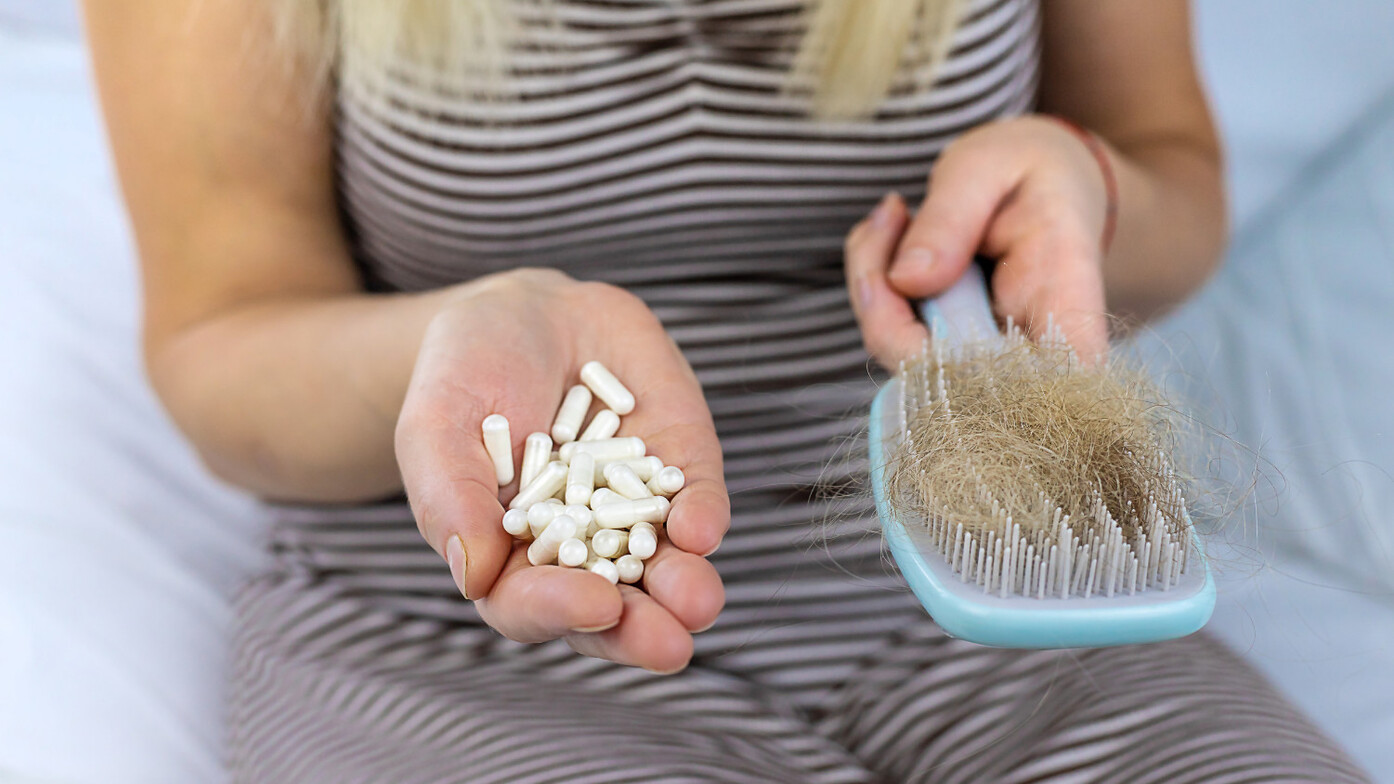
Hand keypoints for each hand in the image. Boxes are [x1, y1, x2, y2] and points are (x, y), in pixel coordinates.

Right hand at [395, 269, 727, 672]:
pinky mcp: (681, 464)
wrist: (525, 312)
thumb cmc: (464, 376)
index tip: (592, 605)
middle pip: (612, 608)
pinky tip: (700, 526)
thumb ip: (451, 498)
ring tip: (698, 599)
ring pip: (665, 566)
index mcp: (509, 557)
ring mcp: (636, 508)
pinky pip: (697, 498)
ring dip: (686, 586)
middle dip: (640, 630)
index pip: (531, 604)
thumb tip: (473, 577)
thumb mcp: (436, 424)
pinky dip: (703, 515)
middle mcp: (580, 548)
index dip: (559, 611)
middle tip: (667, 643)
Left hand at [845, 115, 1110, 368]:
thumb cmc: (1030, 169)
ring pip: (906, 363)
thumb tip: (906, 281)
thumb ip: (951, 217)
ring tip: (894, 215)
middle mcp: (1031, 350)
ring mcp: (989, 359)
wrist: (1047, 182)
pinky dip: (875, 288)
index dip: (976, 376)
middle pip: (946, 378)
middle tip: (890, 218)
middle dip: (885, 307)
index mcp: (1067, 302)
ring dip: (875, 289)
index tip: (914, 289)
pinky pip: (894, 341)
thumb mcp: (991, 166)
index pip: (1045, 382)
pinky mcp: (953, 352)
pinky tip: (891, 231)